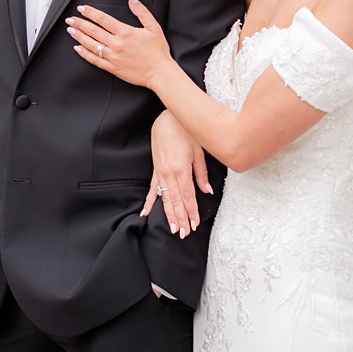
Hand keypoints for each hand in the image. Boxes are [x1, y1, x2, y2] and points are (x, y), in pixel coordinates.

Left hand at [66, 0, 173, 87]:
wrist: (160, 72)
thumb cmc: (158, 51)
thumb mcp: (153, 27)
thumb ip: (141, 11)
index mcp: (125, 32)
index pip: (103, 19)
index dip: (90, 13)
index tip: (81, 8)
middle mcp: (117, 44)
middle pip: (93, 31)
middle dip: (80, 23)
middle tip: (70, 19)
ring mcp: (113, 56)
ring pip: (91, 45)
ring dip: (79, 36)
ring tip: (71, 30)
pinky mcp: (112, 68)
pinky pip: (95, 60)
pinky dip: (84, 54)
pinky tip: (78, 48)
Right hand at [143, 110, 211, 236]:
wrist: (167, 118)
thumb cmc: (185, 131)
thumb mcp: (199, 150)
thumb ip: (201, 172)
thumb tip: (206, 190)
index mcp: (181, 169)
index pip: (187, 196)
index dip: (191, 212)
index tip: (194, 224)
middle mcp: (168, 173)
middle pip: (175, 201)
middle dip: (180, 218)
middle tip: (183, 233)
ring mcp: (160, 172)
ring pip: (164, 198)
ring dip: (168, 214)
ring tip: (172, 228)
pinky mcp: (155, 170)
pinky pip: (152, 189)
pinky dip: (149, 202)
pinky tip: (146, 212)